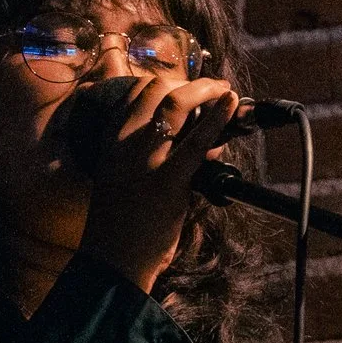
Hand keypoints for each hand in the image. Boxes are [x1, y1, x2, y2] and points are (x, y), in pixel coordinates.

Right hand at [74, 76, 237, 293]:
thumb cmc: (121, 224)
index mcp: (111, 143)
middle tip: (211, 85)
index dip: (162, 83)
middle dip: (188, 82)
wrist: (113, 260)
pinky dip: (217, 117)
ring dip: (204, 90)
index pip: (133, 93)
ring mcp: (146, 162)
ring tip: (223, 89)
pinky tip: (231, 104)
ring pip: (175, 105)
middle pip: (156, 91)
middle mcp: (125, 145)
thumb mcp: (121, 179)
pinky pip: (197, 142)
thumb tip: (194, 139)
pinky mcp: (168, 182)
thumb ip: (146, 156)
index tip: (182, 87)